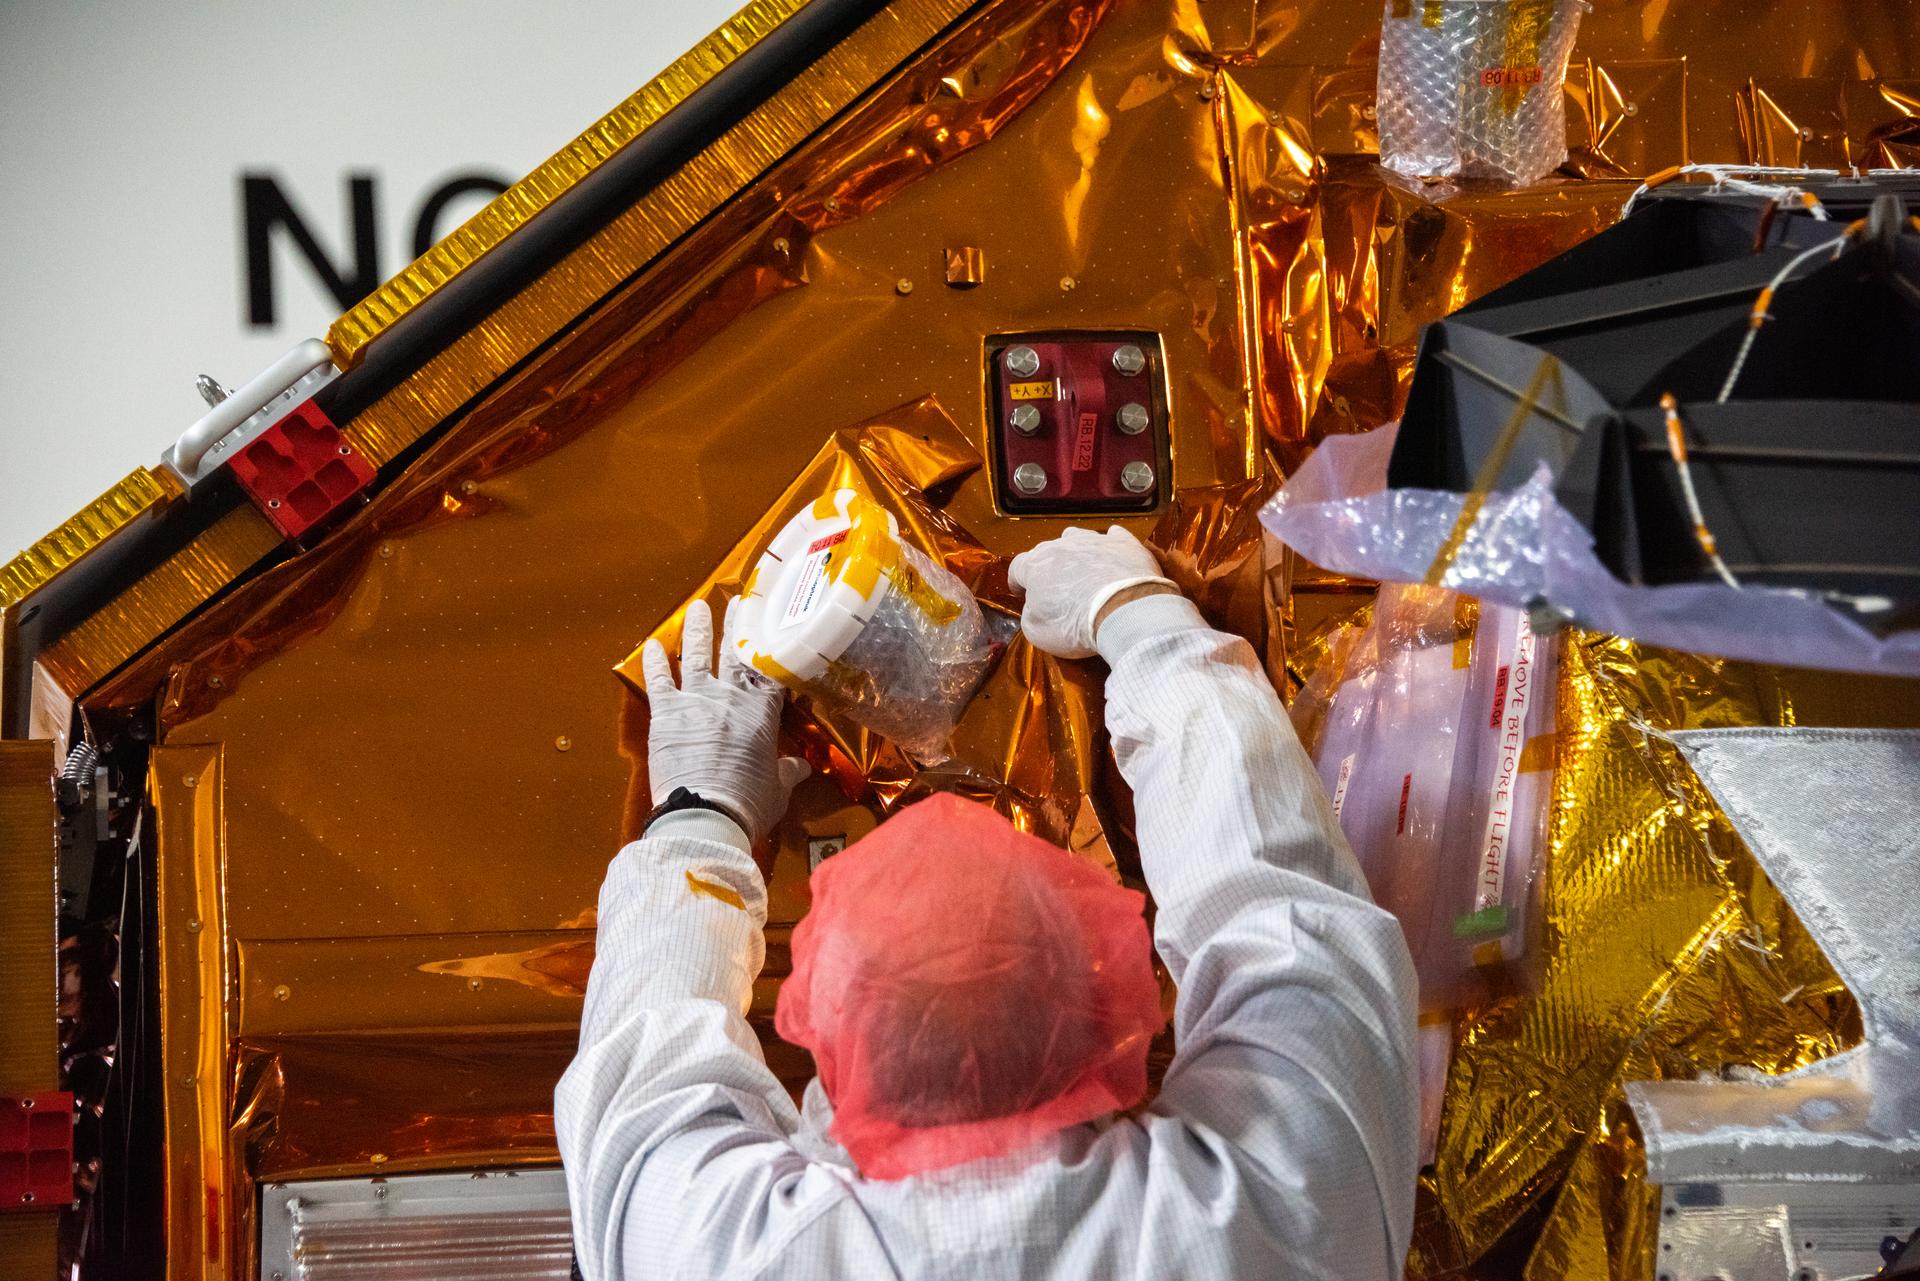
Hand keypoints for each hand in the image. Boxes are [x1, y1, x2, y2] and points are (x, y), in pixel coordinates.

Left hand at [640, 598, 808, 843]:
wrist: (705, 814)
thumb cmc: (748, 803)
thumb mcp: (778, 789)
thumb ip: (788, 772)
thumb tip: (802, 766)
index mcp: (763, 713)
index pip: (771, 672)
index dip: (773, 647)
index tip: (773, 626)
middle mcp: (730, 697)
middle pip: (735, 652)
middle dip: (737, 624)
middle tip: (738, 600)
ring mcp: (696, 700)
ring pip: (696, 656)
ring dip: (697, 629)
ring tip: (697, 607)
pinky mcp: (666, 713)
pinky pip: (659, 681)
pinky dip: (656, 662)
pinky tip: (653, 645)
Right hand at [1006, 526, 1178, 658]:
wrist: (1121, 612)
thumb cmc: (1075, 624)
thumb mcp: (1037, 631)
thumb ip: (1030, 614)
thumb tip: (1035, 608)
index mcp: (1035, 566)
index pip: (1017, 568)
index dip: (1018, 581)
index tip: (1023, 593)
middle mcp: (1062, 547)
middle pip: (1047, 550)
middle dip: (1047, 567)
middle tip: (1054, 588)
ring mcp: (1094, 542)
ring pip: (1077, 537)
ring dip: (1076, 549)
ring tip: (1081, 566)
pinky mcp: (1123, 545)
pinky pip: (1115, 536)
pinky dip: (1112, 544)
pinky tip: (1114, 551)